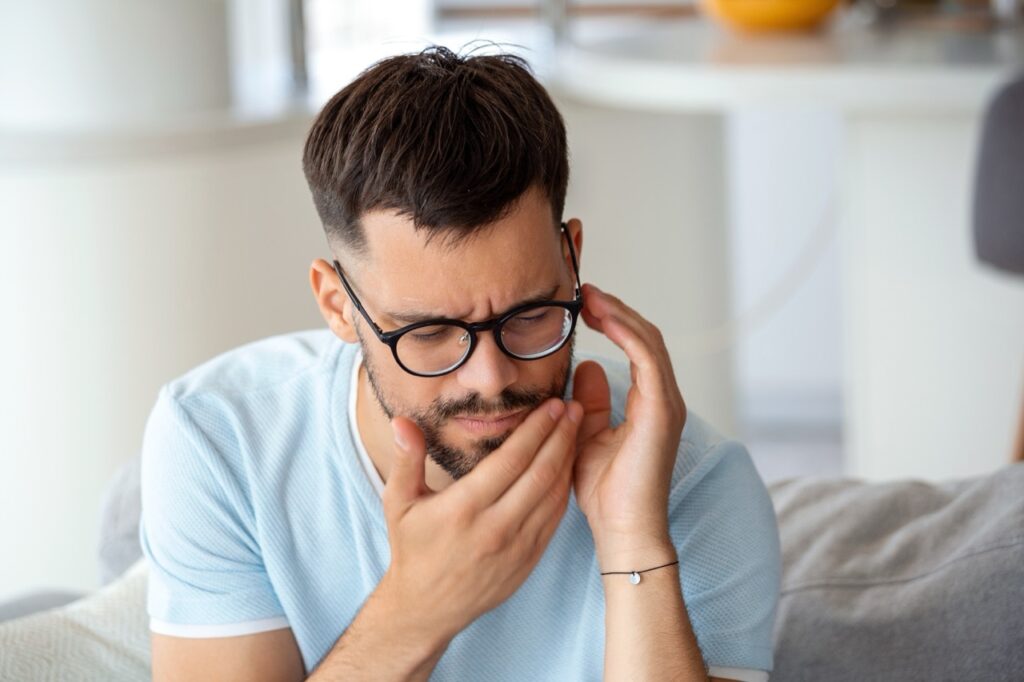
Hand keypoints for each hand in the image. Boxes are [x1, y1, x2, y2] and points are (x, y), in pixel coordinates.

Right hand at [377, 397, 583, 645]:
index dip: (535, 429)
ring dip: (568, 459)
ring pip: (552, 494)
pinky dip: (564, 488)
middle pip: (539, 472)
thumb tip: (401, 421)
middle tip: (573, 408)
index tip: (551, 405)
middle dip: (560, 436)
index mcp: (463, 508)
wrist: (427, 608)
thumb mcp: (399, 503)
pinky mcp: (529, 559)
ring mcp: (516, 546)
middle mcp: (494, 527)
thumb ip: (405, 459)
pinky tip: (568, 466)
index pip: (511, 459)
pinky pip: (554, 517)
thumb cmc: (413, 549)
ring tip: (577, 429)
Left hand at [571, 283, 686, 569]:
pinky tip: (602, 319)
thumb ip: (590, 401)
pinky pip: (648, 360)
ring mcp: (667, 404)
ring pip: (649, 342)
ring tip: (590, 296)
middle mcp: (664, 398)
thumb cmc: (606, 493)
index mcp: (649, 403)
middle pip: (645, 337)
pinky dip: (626, 334)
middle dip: (615, 310)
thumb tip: (585, 365)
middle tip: (584, 290)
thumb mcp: (587, 435)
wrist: (622, 530)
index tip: (582, 304)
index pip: (637, 348)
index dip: (612, 321)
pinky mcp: (662, 412)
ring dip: (619, 315)